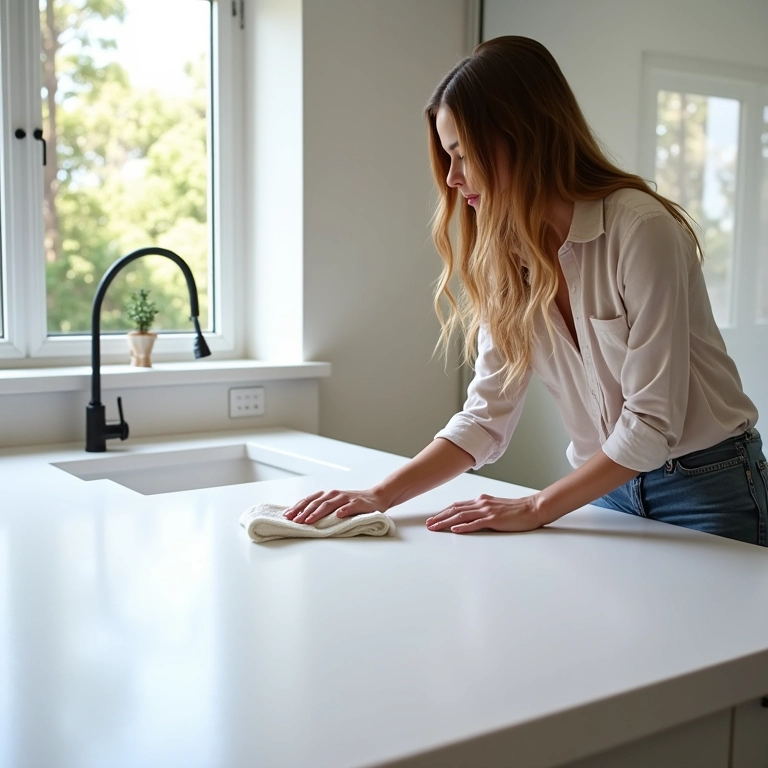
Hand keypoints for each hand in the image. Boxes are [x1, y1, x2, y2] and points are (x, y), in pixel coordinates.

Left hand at [283, 489, 387, 524]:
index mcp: (328, 495)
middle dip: (304, 512)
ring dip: (319, 512)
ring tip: (310, 520)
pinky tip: (339, 515)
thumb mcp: (335, 504)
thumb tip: (301, 517)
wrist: (376, 497)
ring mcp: (347, 498)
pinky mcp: (359, 503)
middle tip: (295, 521)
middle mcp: (335, 494)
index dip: (297, 507)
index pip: (309, 500)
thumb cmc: (352, 503)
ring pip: (330, 504)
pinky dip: (344, 510)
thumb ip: (322, 509)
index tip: (287, 516)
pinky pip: (351, 507)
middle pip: (317, 502)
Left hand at [426, 493, 541, 533]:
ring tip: (435, 527)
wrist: (533, 508)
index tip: (434, 518)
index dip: (444, 512)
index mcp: (481, 500)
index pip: (457, 506)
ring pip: (461, 516)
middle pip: (455, 510)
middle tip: (428, 524)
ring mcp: (487, 511)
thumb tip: (472, 515)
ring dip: (446, 522)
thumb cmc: (517, 510)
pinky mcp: (494, 520)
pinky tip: (455, 529)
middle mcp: (481, 503)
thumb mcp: (496, 506)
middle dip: (440, 517)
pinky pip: (475, 523)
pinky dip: (463, 527)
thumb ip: (483, 509)